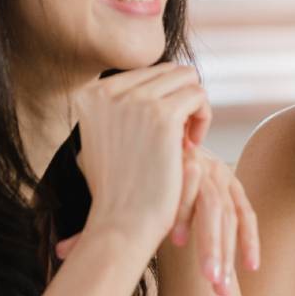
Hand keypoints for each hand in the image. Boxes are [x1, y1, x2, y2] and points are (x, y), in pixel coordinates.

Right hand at [58, 65, 209, 260]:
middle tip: (180, 138)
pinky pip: (198, 95)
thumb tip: (143, 87)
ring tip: (187, 142)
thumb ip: (117, 111)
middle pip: (168, 71)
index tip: (165, 133)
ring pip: (187, 78)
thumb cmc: (118, 191)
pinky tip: (192, 147)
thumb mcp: (105, 141)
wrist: (121, 224)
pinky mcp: (161, 115)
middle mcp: (107, 90)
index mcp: (91, 93)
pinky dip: (203, 117)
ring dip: (194, 108)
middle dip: (181, 101)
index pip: (145, 73)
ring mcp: (133, 100)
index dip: (164, 99)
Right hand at [168, 145, 259, 295]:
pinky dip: (183, 216)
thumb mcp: (185, 190)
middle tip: (221, 291)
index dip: (250, 240)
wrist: (146, 130)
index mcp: (225, 180)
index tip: (252, 268)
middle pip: (230, 219)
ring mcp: (201, 164)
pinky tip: (178, 241)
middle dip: (226, 256)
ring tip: (210, 277)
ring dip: (211, 246)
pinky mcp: (180, 159)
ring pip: (214, 210)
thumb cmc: (161, 169)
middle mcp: (218, 171)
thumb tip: (190, 252)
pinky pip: (186, 192)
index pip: (244, 213)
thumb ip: (192, 218)